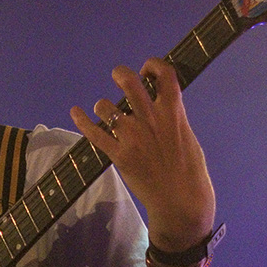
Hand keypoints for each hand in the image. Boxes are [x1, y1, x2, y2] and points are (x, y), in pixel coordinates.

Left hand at [70, 57, 215, 251]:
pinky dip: (82, 121)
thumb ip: (173, 118)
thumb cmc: (191, 172)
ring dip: (104, 106)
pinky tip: (76, 112)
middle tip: (119, 78)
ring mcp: (133, 137)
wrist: (181, 202)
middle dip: (121, 74)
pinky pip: (94, 134)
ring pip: (105, 106)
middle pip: (128, 82)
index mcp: (173, 113)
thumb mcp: (188, 137)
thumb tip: (162, 106)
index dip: (153, 65)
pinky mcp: (119, 156)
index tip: (147, 70)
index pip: (164, 74)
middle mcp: (151, 119)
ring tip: (107, 112)